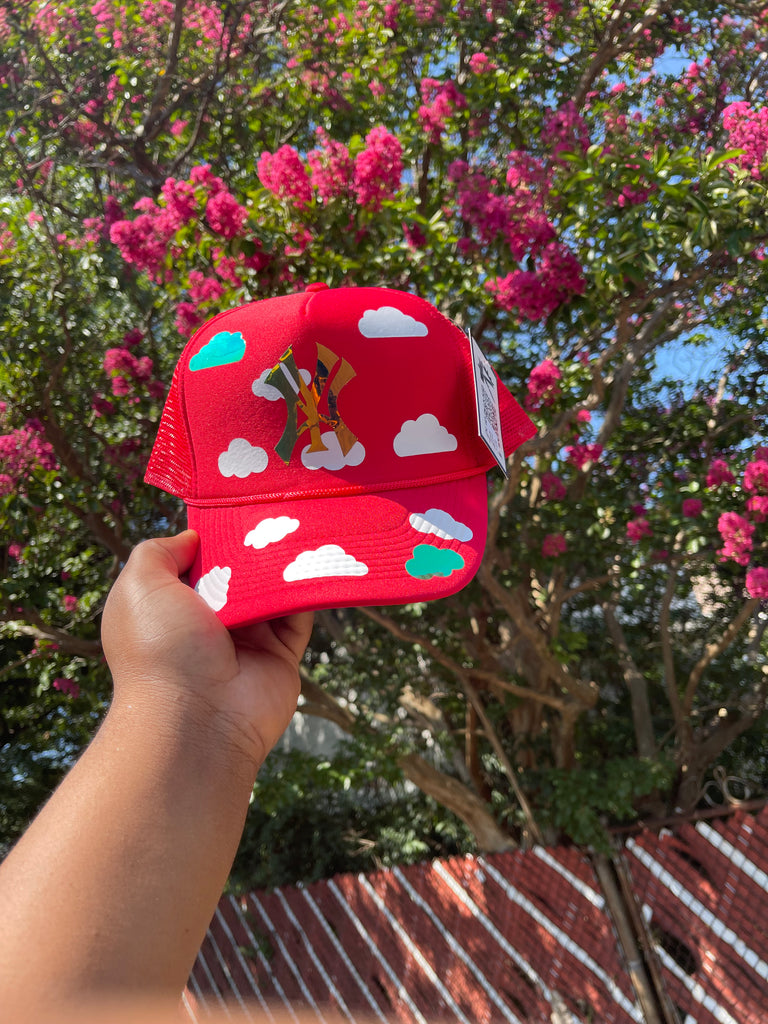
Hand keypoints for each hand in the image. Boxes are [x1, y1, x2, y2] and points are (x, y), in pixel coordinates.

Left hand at [101, 530, 313, 769]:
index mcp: (171, 607)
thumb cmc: (159, 648)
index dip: (213, 535)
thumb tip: (193, 536)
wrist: (196, 720)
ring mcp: (248, 639)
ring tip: (298, 528)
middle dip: (253, 546)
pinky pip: (299, 613)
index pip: (196, 561)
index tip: (235, 508)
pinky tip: (313, 561)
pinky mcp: (282, 655)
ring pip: (272, 589)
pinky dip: (306, 589)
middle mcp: (208, 623)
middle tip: (274, 512)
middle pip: (238, 571)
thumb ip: (158, 552)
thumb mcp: (139, 586)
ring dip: (283, 564)